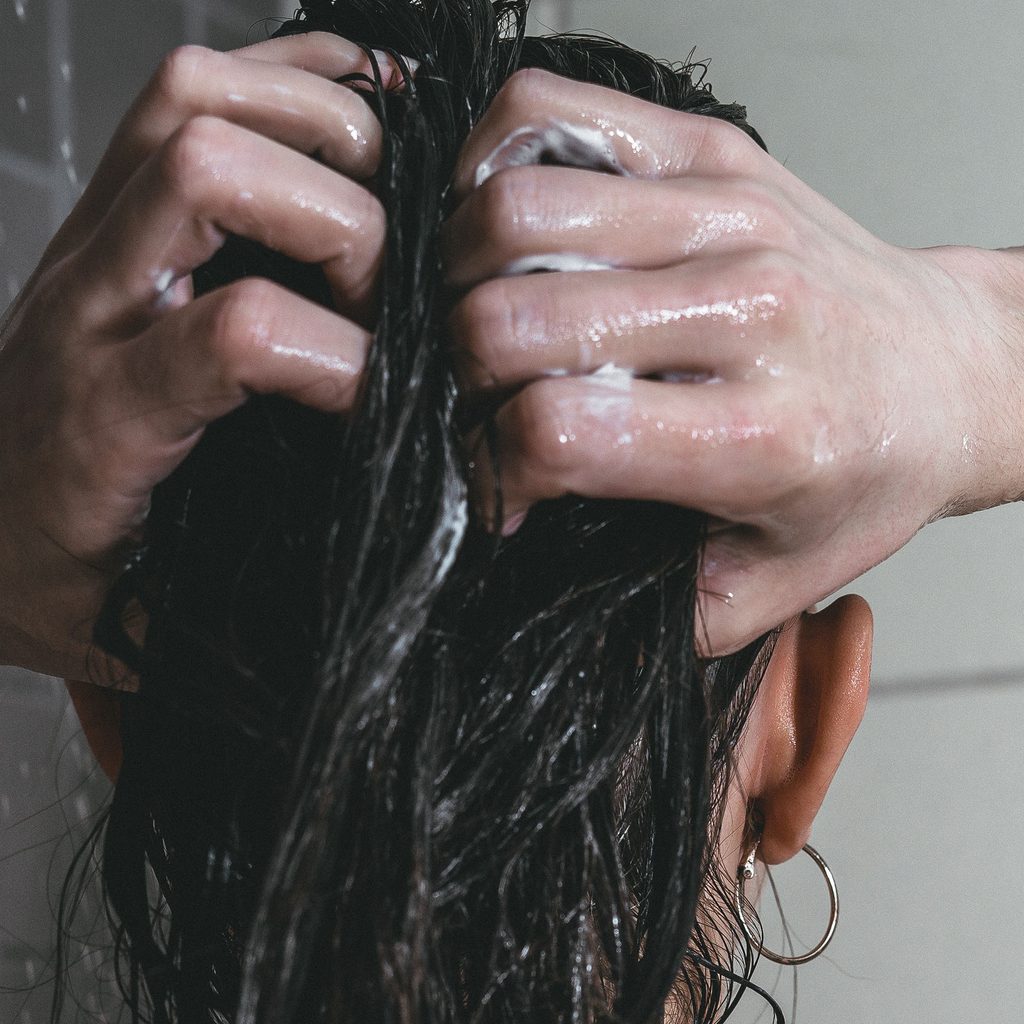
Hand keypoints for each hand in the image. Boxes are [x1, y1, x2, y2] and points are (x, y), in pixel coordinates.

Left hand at [0, 32, 407, 683]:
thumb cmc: (50, 572)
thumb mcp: (147, 619)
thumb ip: (249, 612)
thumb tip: (364, 590)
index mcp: (104, 415)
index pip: (236, 333)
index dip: (341, 356)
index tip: (382, 400)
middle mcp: (89, 301)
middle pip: (208, 170)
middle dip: (341, 218)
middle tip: (391, 288)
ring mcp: (90, 240)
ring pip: (191, 98)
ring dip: (312, 123)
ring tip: (384, 188)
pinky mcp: (103, 212)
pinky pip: (181, 93)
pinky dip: (281, 79)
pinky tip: (342, 114)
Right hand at [444, 69, 1023, 655]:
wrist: (951, 368)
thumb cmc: (862, 471)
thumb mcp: (772, 583)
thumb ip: (657, 613)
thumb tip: (545, 595)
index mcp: (759, 437)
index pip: (558, 430)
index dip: (494, 467)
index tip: (507, 486)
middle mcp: (743, 311)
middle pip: (513, 319)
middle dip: (462, 375)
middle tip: (486, 399)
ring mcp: (726, 214)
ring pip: (515, 213)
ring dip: (460, 275)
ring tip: (486, 314)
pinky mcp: (712, 149)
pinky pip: (548, 115)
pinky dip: (490, 165)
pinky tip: (505, 228)